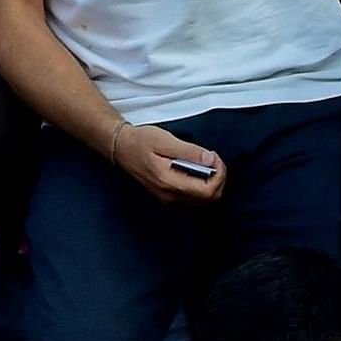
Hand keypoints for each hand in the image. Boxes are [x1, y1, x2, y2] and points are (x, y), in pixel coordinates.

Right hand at [109, 122, 225, 204]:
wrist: (121, 148)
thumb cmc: (140, 142)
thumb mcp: (165, 141)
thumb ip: (189, 152)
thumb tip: (210, 160)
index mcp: (169, 183)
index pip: (207, 192)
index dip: (219, 175)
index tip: (215, 158)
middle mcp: (170, 196)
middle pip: (208, 199)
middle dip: (217, 179)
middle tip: (213, 159)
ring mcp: (168, 198)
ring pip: (201, 199)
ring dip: (210, 182)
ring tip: (204, 161)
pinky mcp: (167, 195)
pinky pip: (192, 196)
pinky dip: (200, 184)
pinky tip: (194, 168)